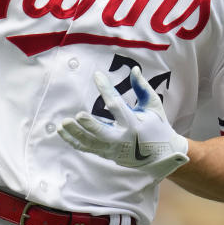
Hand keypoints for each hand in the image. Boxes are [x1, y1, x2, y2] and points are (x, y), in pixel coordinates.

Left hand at [58, 66, 188, 179]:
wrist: (162, 155)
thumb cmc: (157, 125)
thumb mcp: (153, 105)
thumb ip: (142, 87)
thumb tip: (134, 69)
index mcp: (134, 123)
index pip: (117, 105)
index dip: (106, 89)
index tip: (97, 75)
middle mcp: (122, 138)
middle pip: (102, 133)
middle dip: (90, 125)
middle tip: (77, 115)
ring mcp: (113, 149)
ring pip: (91, 143)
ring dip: (75, 134)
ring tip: (63, 123)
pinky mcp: (107, 154)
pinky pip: (87, 148)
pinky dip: (73, 141)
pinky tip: (62, 132)